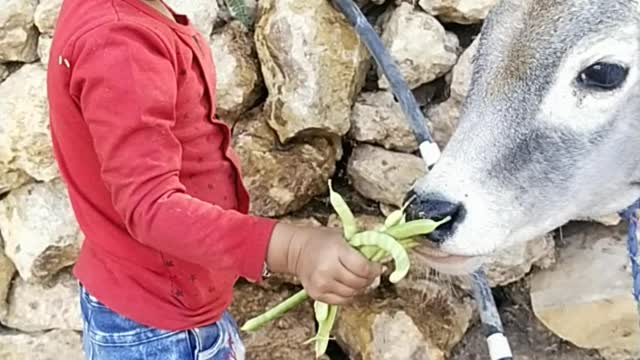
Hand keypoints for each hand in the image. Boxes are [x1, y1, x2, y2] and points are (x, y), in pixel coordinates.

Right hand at [266, 223, 382, 304]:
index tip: (377, 266)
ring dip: (360, 287)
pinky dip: (349, 295)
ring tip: (358, 278)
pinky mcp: (317, 295)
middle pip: (359, 282)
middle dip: (369, 278)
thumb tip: (381, 262)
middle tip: (370, 272)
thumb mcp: (342, 237)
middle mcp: (327, 270)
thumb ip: (360, 249)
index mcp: (335, 252)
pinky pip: (342, 301)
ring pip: (352, 293)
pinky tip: (348, 285)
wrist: (296, 250)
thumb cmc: (321, 240)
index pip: (363, 268)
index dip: (374, 269)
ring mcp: (321, 285)